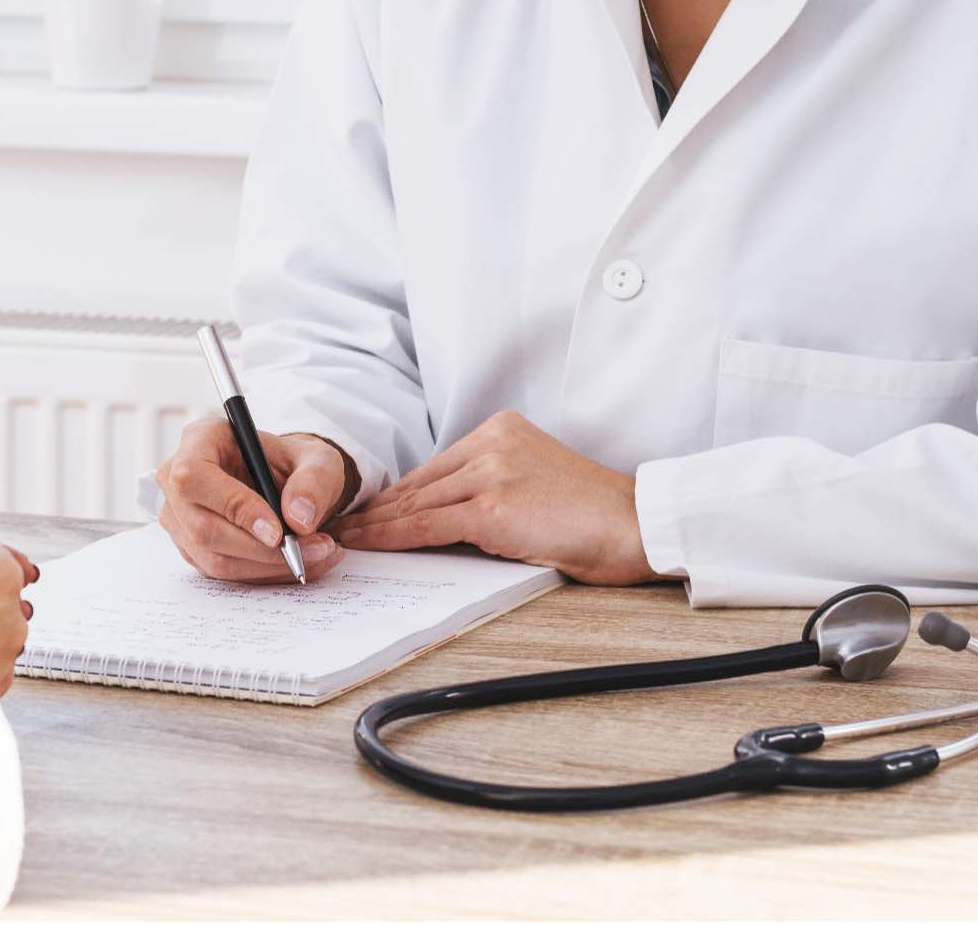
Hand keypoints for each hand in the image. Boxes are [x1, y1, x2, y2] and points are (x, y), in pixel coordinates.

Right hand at [156, 417, 357, 582]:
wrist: (289, 484)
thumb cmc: (295, 464)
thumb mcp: (318, 459)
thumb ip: (314, 481)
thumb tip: (298, 519)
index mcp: (201, 439)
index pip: (195, 476)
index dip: (234, 506)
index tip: (277, 531)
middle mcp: (178, 479)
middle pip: (202, 527)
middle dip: (261, 549)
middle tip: (311, 548)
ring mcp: (179, 517)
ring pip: (213, 558)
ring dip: (267, 566)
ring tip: (314, 554)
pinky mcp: (191, 547)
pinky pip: (223, 572)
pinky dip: (263, 572)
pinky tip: (295, 561)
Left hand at [334, 411, 655, 585]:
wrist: (635, 526)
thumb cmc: (592, 516)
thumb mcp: (533, 485)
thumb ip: (487, 488)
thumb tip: (435, 518)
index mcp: (501, 430)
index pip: (435, 468)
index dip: (396, 494)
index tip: (367, 510)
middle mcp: (493, 441)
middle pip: (420, 482)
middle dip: (378, 509)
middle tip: (342, 524)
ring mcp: (492, 471)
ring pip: (417, 503)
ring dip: (377, 525)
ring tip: (347, 538)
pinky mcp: (493, 506)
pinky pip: (428, 525)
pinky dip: (394, 538)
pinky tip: (372, 546)